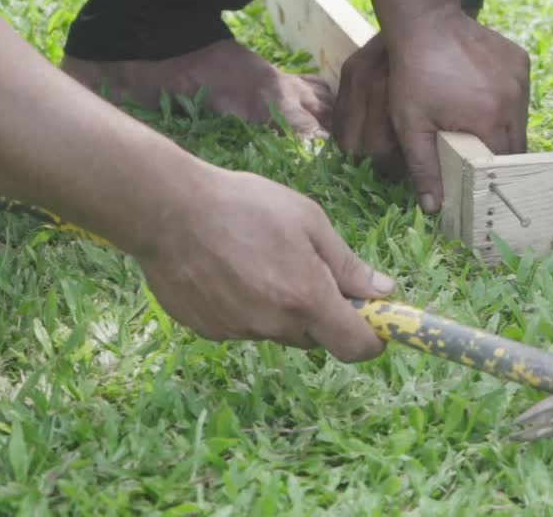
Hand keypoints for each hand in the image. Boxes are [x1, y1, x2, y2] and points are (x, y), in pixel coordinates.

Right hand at [133, 166, 394, 361]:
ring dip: (281, 306)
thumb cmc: (244, 206)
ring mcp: (238, 331)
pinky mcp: (209, 331)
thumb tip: (384, 291)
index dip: (372, 338)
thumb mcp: (309, 221)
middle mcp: (274, 325)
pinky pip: (244, 325)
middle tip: (307, 268)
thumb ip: (347, 264)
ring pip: (278, 329)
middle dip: (322, 312)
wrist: (167, 210)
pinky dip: (247, 305)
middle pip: (316, 337)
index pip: (356, 347)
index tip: (375, 322)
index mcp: (306, 298)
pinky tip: (228, 269)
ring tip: (257, 258)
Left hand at [335, 5, 528, 210]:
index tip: (480, 180)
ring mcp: (520, 79)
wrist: (425, 22)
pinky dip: (505, 101)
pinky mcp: (521, 62)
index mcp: (491, 119)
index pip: (502, 162)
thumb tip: (434, 208)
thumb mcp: (411, 126)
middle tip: (477, 153)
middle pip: (516, 143)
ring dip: (503, 126)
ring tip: (478, 123)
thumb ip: (424, 168)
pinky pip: (519, 95)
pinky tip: (482, 95)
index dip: (492, 174)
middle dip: (498, 152)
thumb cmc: (413, 75)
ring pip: (520, 119)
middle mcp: (514, 100)